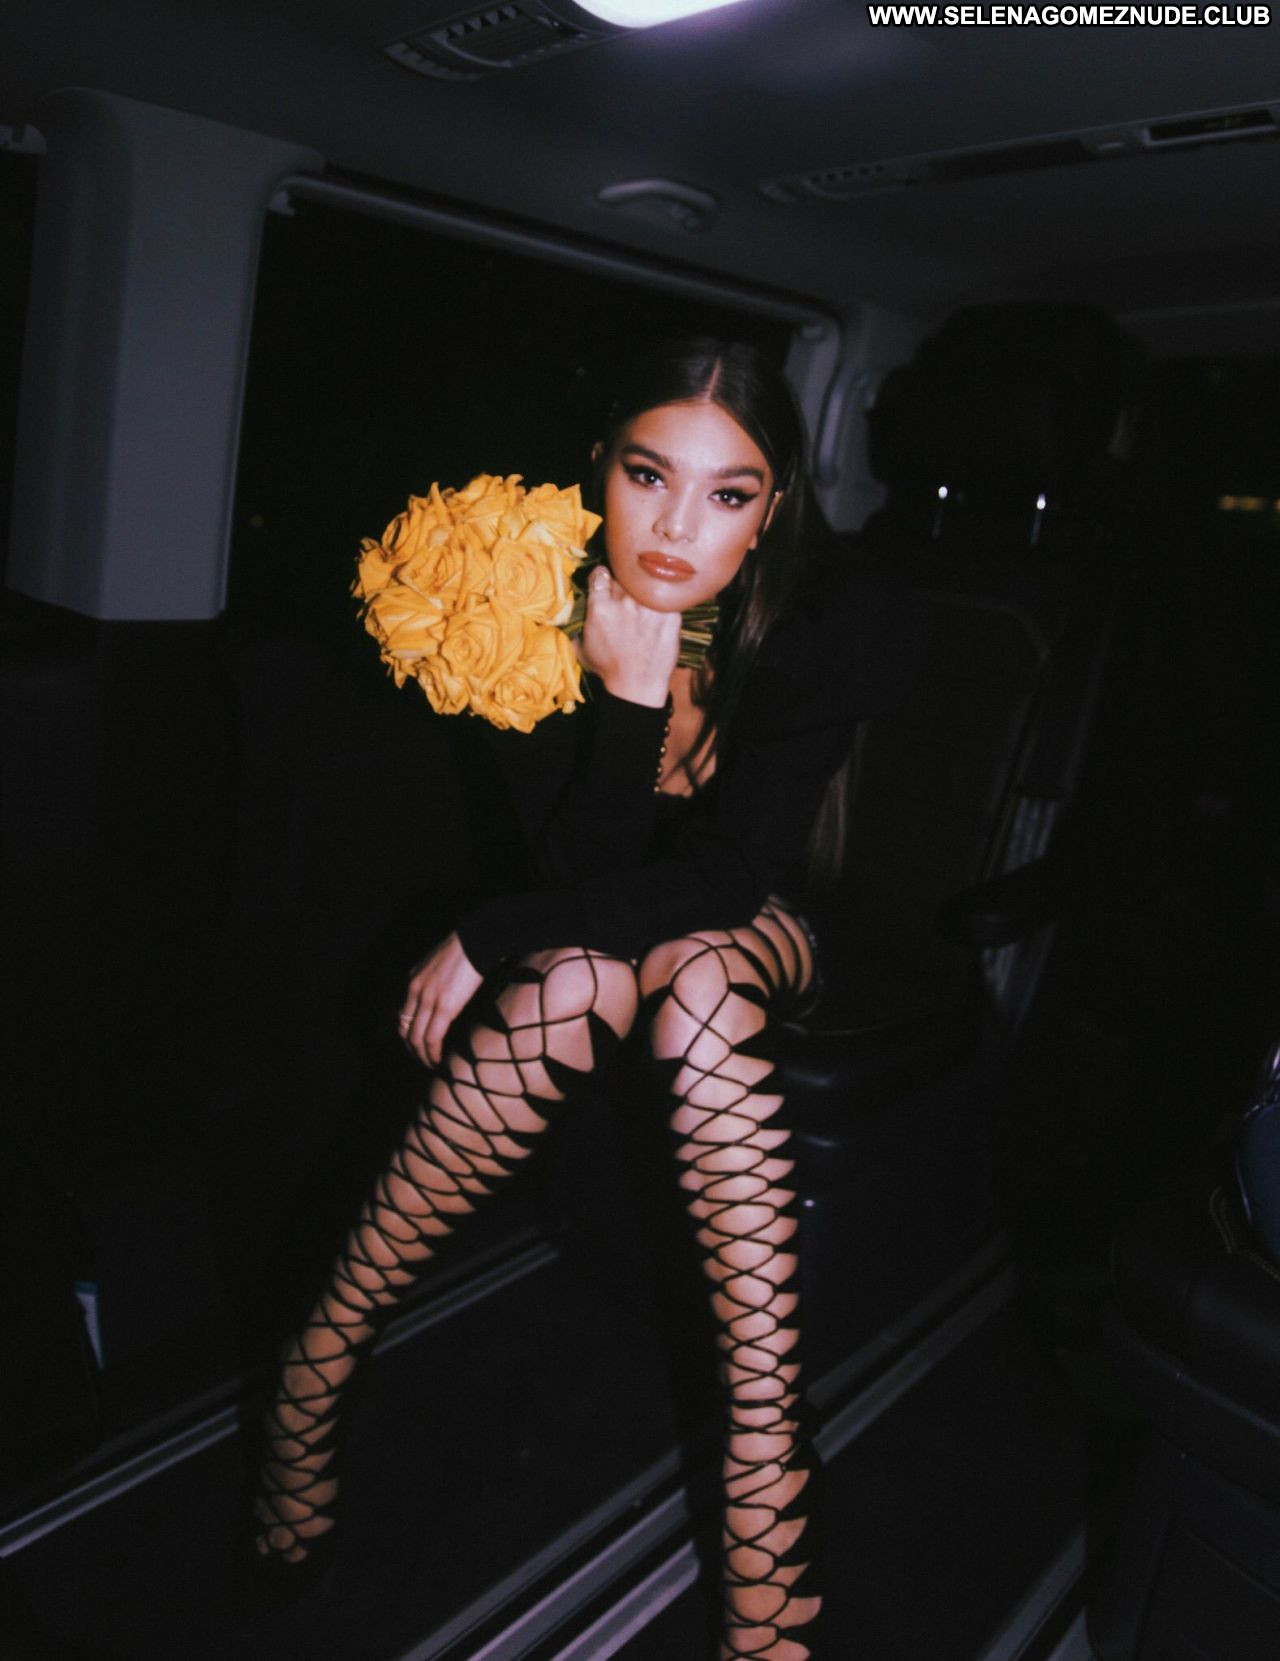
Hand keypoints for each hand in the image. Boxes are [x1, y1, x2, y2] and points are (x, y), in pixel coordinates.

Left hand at [398, 931, 482, 1066]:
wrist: (475, 941)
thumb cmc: (464, 949)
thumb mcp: (438, 963)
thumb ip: (432, 980)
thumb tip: (440, 993)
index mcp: (413, 981)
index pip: (403, 1015)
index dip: (408, 1034)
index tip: (417, 1045)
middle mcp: (415, 992)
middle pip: (405, 1030)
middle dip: (412, 1049)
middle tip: (422, 1060)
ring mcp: (428, 1000)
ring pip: (416, 1038)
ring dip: (422, 1056)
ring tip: (431, 1065)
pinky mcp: (444, 1008)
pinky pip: (432, 1038)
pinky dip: (432, 1053)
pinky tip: (438, 1061)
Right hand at [578, 565, 679, 706]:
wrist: (637, 686)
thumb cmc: (608, 669)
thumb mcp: (582, 647)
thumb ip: (576, 623)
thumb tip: (571, 608)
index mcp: (600, 607)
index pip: (600, 575)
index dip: (602, 578)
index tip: (605, 582)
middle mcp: (624, 602)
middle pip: (623, 579)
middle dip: (622, 586)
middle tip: (625, 602)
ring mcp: (649, 607)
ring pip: (645, 586)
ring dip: (643, 594)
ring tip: (642, 608)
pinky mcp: (670, 614)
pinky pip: (664, 599)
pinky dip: (662, 605)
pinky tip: (658, 616)